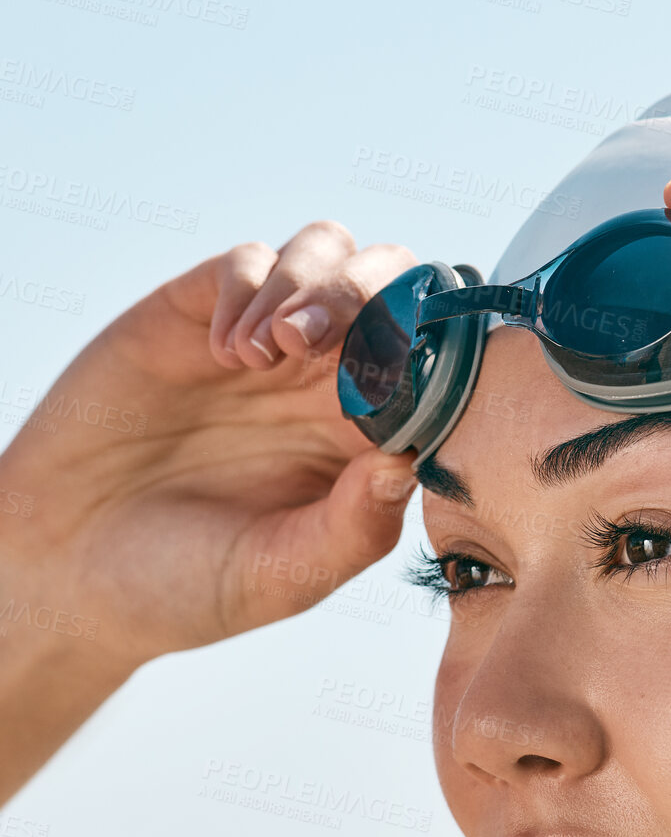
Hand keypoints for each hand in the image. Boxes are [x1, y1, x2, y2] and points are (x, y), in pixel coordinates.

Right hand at [0, 220, 417, 667]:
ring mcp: (264, 346)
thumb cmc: (189, 583)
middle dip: (380, 298)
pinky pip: (246, 261)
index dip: (435, 359)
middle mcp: (326, 383)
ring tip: (270, 353)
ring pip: (329, 253)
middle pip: (393, 290)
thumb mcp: (284, 576)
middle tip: (331, 346)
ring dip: (317, 284)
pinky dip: (247, 288)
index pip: (433, 370)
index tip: (405, 383)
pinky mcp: (195, 316)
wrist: (69, 569)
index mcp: (366, 442)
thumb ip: (353, 529)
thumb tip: (407, 463)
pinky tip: (226, 356)